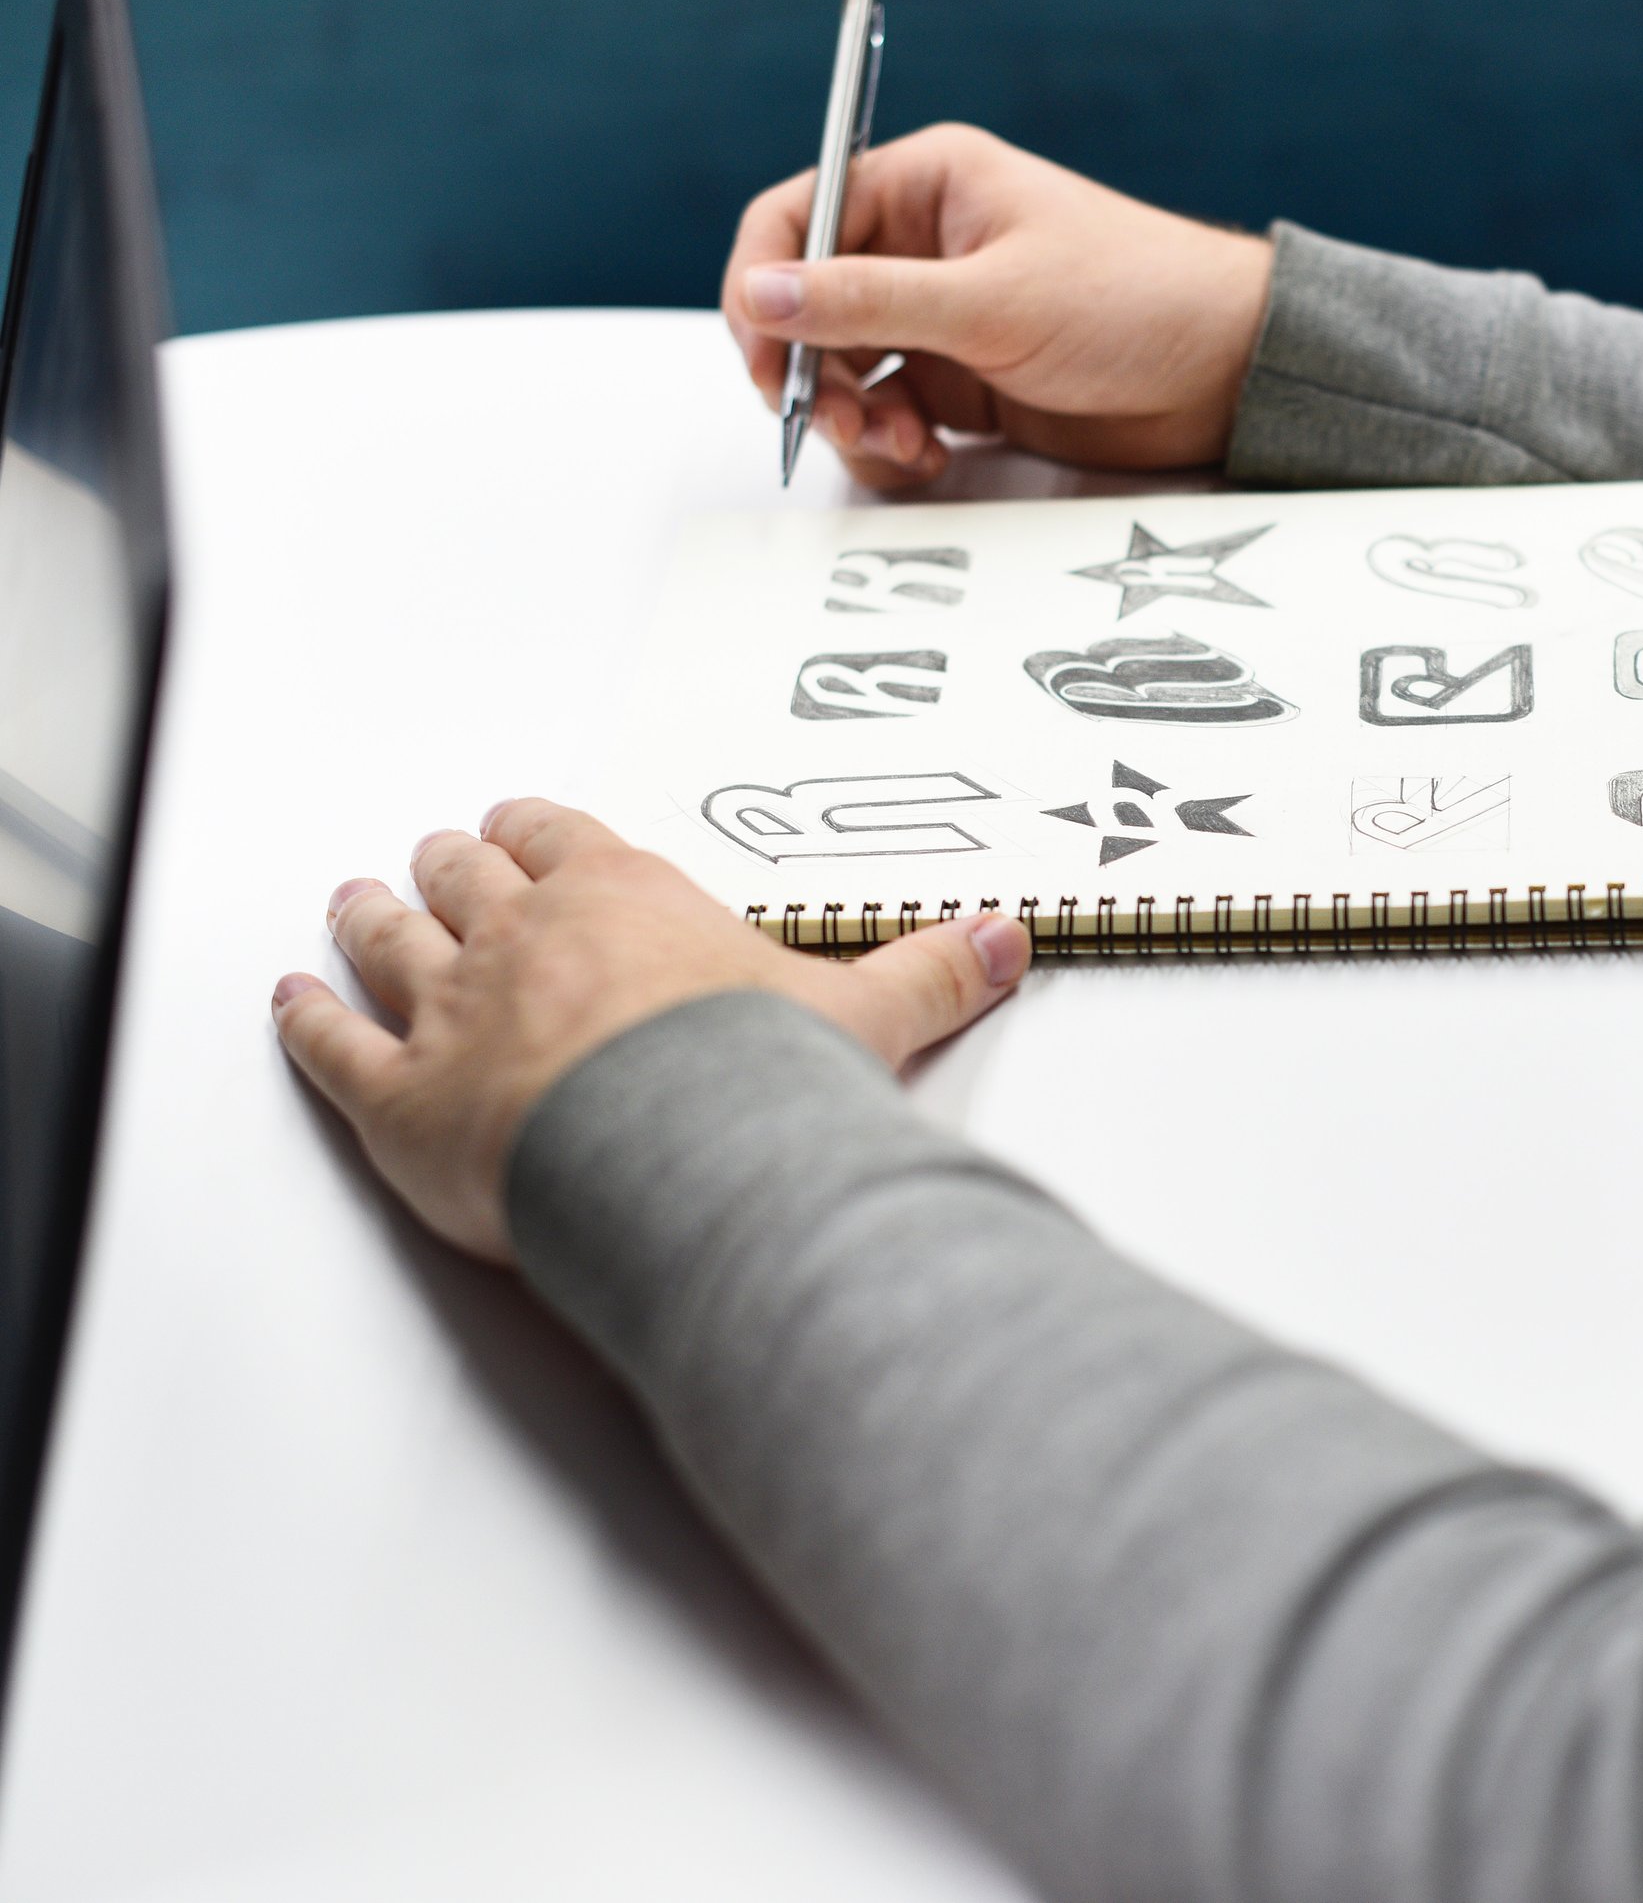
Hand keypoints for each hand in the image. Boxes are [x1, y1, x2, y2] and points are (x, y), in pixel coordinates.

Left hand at [273, 798, 1031, 1263]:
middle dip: (449, 868)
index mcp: (624, 899)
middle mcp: (524, 936)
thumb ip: (936, 973)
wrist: (678, 1154)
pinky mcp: (401, 1097)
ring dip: (368, 919)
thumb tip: (1009, 937)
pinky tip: (291, 1004)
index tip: (524, 830)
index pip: (561, 837)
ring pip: (388, 942)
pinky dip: (305, 1023)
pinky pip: (332, 1046)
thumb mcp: (869, 1017)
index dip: (537, 833)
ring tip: (353, 903)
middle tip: (435, 861)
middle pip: (465, 878)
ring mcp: (453, 1012)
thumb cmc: (756, 1080)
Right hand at [722, 123, 1276, 489]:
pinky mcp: (965, 382)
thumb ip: (870, 301)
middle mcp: (923, 246)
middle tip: (833, 418)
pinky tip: (926, 457)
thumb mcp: (992, 300)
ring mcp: (942, 318)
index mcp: (926, 186)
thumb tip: (762, 294)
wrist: (1227, 373)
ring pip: (843, 368)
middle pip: (807, 304)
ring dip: (848, 415)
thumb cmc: (1134, 300)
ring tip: (897, 445)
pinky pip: (889, 412)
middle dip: (806, 368)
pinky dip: (889, 443)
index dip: (763, 282)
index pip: (796, 216)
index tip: (763, 350)